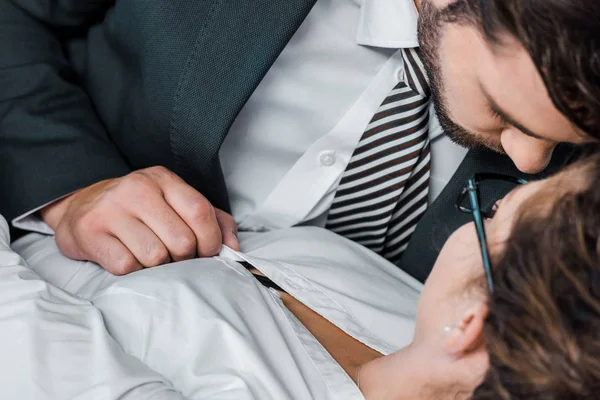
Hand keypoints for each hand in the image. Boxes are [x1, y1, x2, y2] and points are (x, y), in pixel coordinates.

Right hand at [41, 166, 238, 274]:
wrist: (81, 208)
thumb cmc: (140, 211)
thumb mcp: (177, 204)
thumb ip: (213, 221)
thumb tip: (233, 248)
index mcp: (163, 179)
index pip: (200, 212)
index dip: (210, 240)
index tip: (207, 253)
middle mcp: (137, 188)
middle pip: (181, 241)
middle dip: (184, 258)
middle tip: (175, 257)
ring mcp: (111, 209)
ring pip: (155, 257)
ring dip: (158, 266)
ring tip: (149, 255)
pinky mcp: (91, 232)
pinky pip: (127, 266)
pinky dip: (133, 270)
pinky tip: (128, 257)